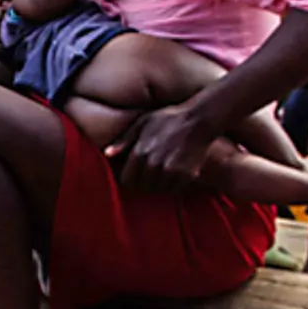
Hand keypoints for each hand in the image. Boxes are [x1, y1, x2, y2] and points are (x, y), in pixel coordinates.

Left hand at [106, 102, 220, 193]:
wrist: (200, 120)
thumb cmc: (169, 119)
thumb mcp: (142, 123)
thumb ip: (124, 140)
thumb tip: (107, 154)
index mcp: (140, 152)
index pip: (127, 180)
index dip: (130, 178)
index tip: (135, 174)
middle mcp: (153, 164)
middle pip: (141, 188)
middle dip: (143, 182)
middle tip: (151, 173)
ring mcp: (169, 171)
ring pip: (157, 190)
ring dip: (158, 184)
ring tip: (163, 171)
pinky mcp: (185, 175)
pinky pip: (173, 189)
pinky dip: (173, 185)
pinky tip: (175, 173)